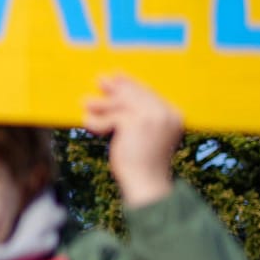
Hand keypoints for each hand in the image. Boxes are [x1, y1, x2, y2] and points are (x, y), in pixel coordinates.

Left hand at [83, 74, 181, 206]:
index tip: (117, 77)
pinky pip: (112, 116)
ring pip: (123, 102)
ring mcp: (153, 117)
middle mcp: (166, 114)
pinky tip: (87, 121)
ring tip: (86, 102)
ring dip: (102, 103)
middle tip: (100, 81)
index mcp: (174, 115)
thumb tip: (117, 93)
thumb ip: (138, 116)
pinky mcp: (137, 123)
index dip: (132, 85)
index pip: (150, 94)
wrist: (148, 183)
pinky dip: (98, 121)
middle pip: (137, 94)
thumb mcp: (144, 135)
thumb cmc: (144, 163)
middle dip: (117, 88)